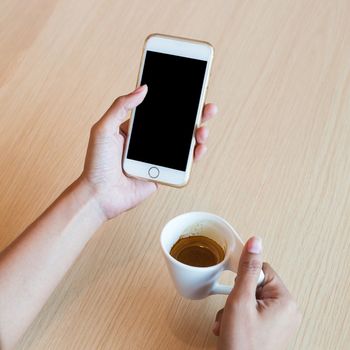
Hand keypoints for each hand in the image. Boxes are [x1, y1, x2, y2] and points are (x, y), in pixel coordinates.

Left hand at [80, 85, 217, 219]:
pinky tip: (199, 148)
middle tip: (207, 107)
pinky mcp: (162, 173)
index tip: (190, 93)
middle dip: (195, 116)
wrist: (100, 195)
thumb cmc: (96, 164)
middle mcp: (148, 142)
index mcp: (135, 129)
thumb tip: (142, 88)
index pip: (159, 112)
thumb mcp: (104, 129)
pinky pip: (182, 163)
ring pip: (183, 143)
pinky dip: (194, 155)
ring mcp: (156, 158)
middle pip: (176, 126)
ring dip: (197, 135)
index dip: (175, 103)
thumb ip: (121, 106)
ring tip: (202, 130)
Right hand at [213, 237, 301, 349]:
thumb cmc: (241, 345)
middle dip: (236, 297)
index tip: (235, 290)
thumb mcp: (240, 300)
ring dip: (234, 309)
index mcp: (285, 301)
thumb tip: (255, 242)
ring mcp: (279, 322)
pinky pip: (252, 313)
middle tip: (231, 311)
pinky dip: (238, 318)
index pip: (263, 270)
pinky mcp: (270, 330)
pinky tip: (230, 329)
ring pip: (250, 300)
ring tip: (228, 324)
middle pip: (255, 286)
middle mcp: (286, 311)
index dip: (244, 279)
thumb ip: (247, 269)